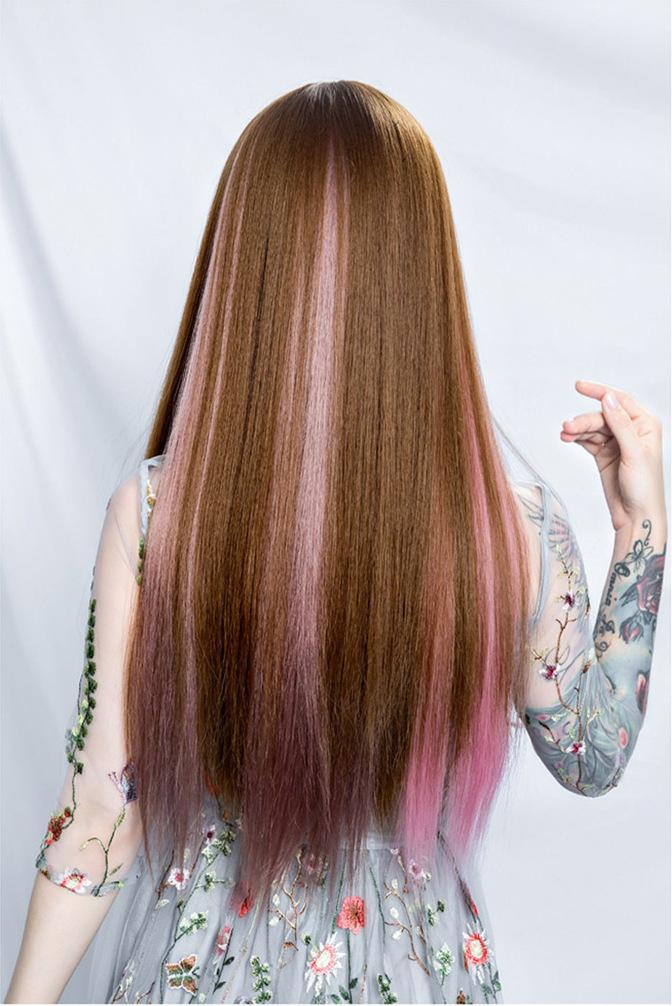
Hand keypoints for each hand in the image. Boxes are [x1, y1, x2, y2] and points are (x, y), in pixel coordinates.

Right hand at [560, 379, 665, 533]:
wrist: (637, 517)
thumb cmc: (645, 489)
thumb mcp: (634, 453)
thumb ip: (621, 425)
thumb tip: (608, 399)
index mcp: (645, 425)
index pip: (620, 401)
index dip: (599, 391)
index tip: (579, 386)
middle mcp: (631, 431)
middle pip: (602, 416)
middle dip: (584, 420)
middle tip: (567, 428)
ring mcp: (617, 443)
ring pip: (592, 428)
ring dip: (578, 430)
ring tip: (565, 435)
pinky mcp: (604, 455)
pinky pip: (588, 440)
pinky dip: (577, 439)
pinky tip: (568, 439)